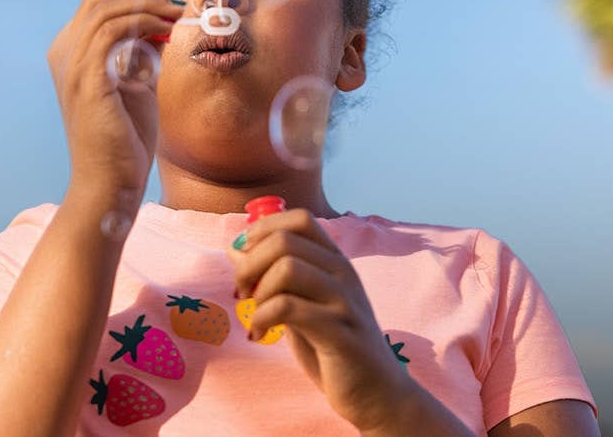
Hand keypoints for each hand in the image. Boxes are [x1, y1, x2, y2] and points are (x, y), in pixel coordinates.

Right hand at [46, 0, 181, 199]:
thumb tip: (160, 27)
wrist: (111, 181)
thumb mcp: (137, 87)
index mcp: (70, 57)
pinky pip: (110, 31)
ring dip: (144, 5)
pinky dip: (141, 22)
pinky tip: (165, 32)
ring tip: (174, 13)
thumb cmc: (123, 140)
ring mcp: (71, 67)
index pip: (94, 8)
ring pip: (103, 11)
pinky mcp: (86, 79)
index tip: (166, 0)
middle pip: (95, 2)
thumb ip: (142, 55)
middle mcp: (63, 57)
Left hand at [228, 209, 458, 432]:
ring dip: (258, 292)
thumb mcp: (302, 306)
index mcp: (336, 262)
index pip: (300, 219)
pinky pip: (289, 307)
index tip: (244, 257)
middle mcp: (344, 274)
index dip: (263, 230)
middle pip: (285, 242)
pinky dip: (262, 318)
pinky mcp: (340, 332)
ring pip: (287, 269)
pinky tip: (259, 334)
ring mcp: (345, 302)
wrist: (378, 394)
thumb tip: (235, 247)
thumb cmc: (334, 348)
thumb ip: (274, 277)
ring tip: (255, 315)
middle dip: (250, 264)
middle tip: (242, 292)